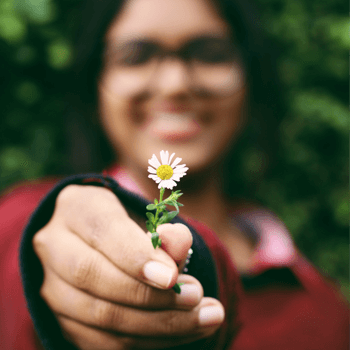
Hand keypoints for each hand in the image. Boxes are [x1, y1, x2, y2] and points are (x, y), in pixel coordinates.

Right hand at [33, 185, 224, 348]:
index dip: (137, 256)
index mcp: (76, 207)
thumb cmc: (126, 225)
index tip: (172, 278)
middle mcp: (54, 245)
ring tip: (204, 317)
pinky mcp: (61, 317)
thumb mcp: (145, 216)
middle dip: (151, 294)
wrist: (95, 243)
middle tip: (197, 297)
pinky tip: (182, 330)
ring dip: (158, 323)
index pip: (102, 231)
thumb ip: (163, 229)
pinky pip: (101, 340)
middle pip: (93, 275)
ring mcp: (51, 285)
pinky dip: (147, 340)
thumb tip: (179, 242)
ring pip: (99, 315)